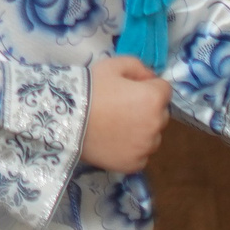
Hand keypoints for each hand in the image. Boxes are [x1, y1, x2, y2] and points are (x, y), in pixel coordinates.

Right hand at [80, 53, 171, 174]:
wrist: (64, 119)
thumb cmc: (89, 89)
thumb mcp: (111, 66)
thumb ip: (137, 66)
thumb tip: (150, 78)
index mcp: (153, 99)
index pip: (164, 89)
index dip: (147, 86)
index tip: (129, 88)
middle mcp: (157, 124)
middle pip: (160, 114)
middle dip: (147, 109)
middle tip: (121, 107)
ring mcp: (146, 147)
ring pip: (152, 136)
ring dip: (141, 131)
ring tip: (115, 126)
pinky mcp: (135, 164)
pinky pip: (140, 154)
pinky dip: (131, 149)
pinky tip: (113, 141)